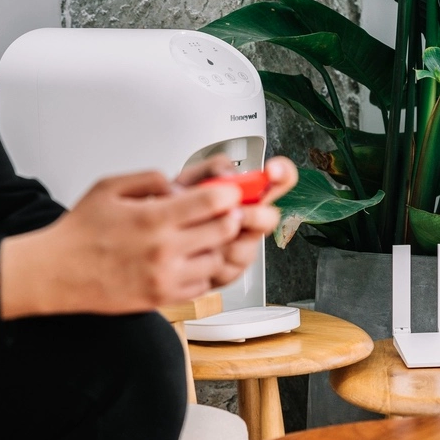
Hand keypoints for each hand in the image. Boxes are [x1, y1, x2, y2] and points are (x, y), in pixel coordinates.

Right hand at [0, 157, 247, 317]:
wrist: (56, 273)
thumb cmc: (79, 232)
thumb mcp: (109, 187)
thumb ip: (150, 179)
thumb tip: (180, 186)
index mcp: (153, 218)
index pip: (213, 201)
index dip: (229, 193)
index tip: (230, 191)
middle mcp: (164, 250)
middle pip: (225, 230)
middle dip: (228, 217)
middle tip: (222, 212)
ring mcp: (166, 277)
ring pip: (217, 259)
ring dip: (214, 246)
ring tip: (198, 238)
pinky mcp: (163, 298)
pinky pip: (202, 285)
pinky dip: (201, 271)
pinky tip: (185, 260)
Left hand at [178, 156, 297, 286]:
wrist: (155, 240)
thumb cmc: (176, 209)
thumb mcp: (188, 181)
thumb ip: (210, 170)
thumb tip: (228, 176)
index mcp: (245, 195)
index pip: (278, 179)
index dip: (283, 173)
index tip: (272, 170)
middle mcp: (249, 220)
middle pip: (270, 218)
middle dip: (252, 216)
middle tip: (233, 212)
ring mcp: (242, 246)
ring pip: (246, 247)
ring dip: (221, 241)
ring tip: (198, 234)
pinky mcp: (230, 270)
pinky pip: (229, 268)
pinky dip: (208, 260)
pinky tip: (194, 252)